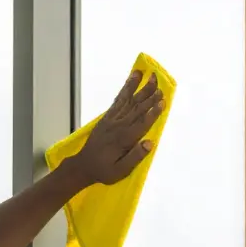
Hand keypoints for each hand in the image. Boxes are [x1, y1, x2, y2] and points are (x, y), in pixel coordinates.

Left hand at [70, 71, 164, 186]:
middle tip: (160, 82)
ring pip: (129, 101)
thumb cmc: (104, 170)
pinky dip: (126, 88)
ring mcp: (111, 119)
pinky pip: (118, 100)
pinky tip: (133, 79)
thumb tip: (150, 143)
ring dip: (140, 87)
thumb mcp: (120, 171)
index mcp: (124, 139)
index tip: (163, 101)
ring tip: (149, 75)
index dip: (153, 112)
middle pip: (137, 108)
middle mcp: (118, 126)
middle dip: (149, 95)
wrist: (82, 166)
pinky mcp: (107, 117)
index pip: (142, 123)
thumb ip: (135, 157)